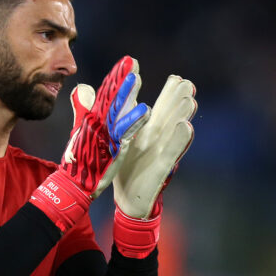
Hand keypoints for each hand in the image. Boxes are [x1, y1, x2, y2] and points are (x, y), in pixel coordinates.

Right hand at [30, 56, 149, 231]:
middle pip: (109, 98)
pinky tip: (145, 110)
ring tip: (136, 78)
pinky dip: (133, 121)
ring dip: (125, 94)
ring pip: (116, 111)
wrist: (73, 184)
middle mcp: (96, 124)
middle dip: (119, 78)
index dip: (115, 77)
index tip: (126, 61)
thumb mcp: (80, 129)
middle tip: (130, 61)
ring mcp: (103, 136)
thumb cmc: (78, 157)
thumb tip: (82, 87)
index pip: (104, 94)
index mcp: (92, 119)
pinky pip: (124, 133)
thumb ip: (82, 107)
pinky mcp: (110, 149)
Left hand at [114, 74, 195, 219]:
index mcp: (147, 130)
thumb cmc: (124, 166)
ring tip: (189, 99)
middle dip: (178, 99)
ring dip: (181, 115)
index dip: (167, 92)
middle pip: (170, 115)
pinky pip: (171, 153)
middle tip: (185, 82)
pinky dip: (179, 140)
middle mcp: (157, 138)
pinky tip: (186, 126)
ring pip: (174, 130)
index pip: (159, 107)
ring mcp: (160, 152)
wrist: (126, 197)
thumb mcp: (115, 138)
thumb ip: (105, 114)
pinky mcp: (161, 168)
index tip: (176, 77)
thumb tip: (86, 89)